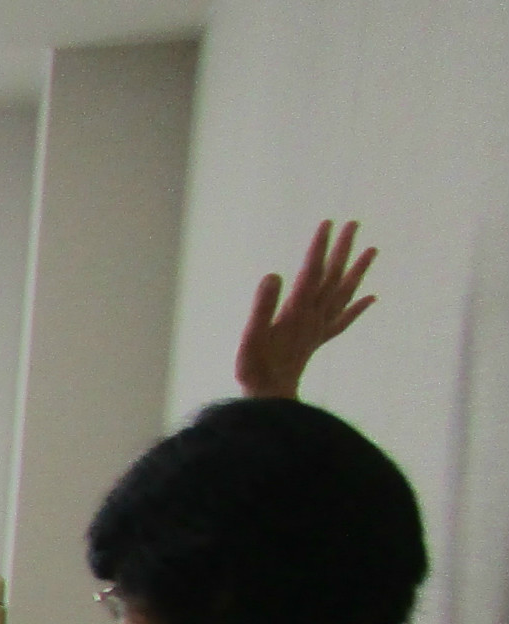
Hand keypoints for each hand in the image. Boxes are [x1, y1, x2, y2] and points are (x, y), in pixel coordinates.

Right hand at [235, 219, 376, 397]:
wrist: (268, 400)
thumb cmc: (254, 370)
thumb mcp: (251, 337)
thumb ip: (262, 306)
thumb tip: (274, 274)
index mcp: (297, 311)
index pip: (312, 272)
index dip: (319, 247)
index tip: (328, 223)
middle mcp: (313, 317)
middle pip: (333, 277)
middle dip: (343, 249)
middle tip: (354, 224)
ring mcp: (318, 329)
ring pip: (344, 294)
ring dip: (358, 271)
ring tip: (372, 250)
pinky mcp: (316, 342)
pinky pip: (342, 322)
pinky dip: (358, 308)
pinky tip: (371, 298)